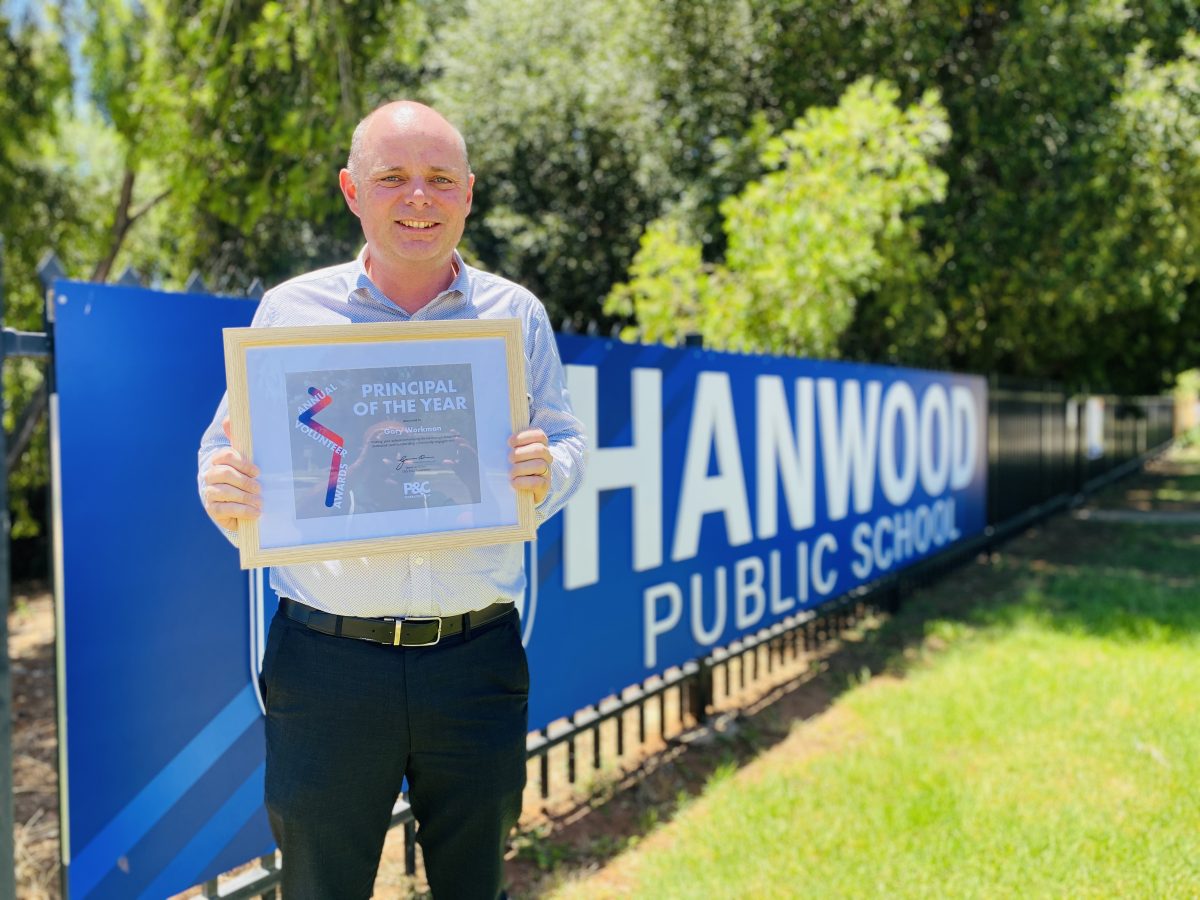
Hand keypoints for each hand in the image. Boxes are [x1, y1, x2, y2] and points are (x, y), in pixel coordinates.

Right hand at [202, 417, 261, 531]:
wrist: (242, 505)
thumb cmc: (247, 479)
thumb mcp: (248, 462)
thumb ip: (240, 441)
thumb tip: (228, 419)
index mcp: (219, 461)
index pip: (225, 456)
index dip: (242, 463)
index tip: (257, 471)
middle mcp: (210, 475)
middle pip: (224, 474)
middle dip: (244, 481)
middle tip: (259, 488)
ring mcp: (210, 492)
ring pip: (224, 491)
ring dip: (244, 497)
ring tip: (259, 502)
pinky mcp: (213, 509)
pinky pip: (225, 509)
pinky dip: (242, 510)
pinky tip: (255, 512)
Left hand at [508, 429, 551, 505]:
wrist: (523, 487)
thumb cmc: (515, 466)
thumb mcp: (514, 452)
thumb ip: (511, 445)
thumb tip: (495, 438)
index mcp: (540, 444)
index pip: (539, 435)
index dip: (523, 437)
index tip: (509, 443)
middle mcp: (546, 457)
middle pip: (539, 450)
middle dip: (520, 454)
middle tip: (509, 459)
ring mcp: (547, 471)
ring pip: (539, 465)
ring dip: (520, 468)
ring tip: (511, 473)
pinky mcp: (544, 485)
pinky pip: (537, 482)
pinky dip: (523, 482)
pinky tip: (514, 482)